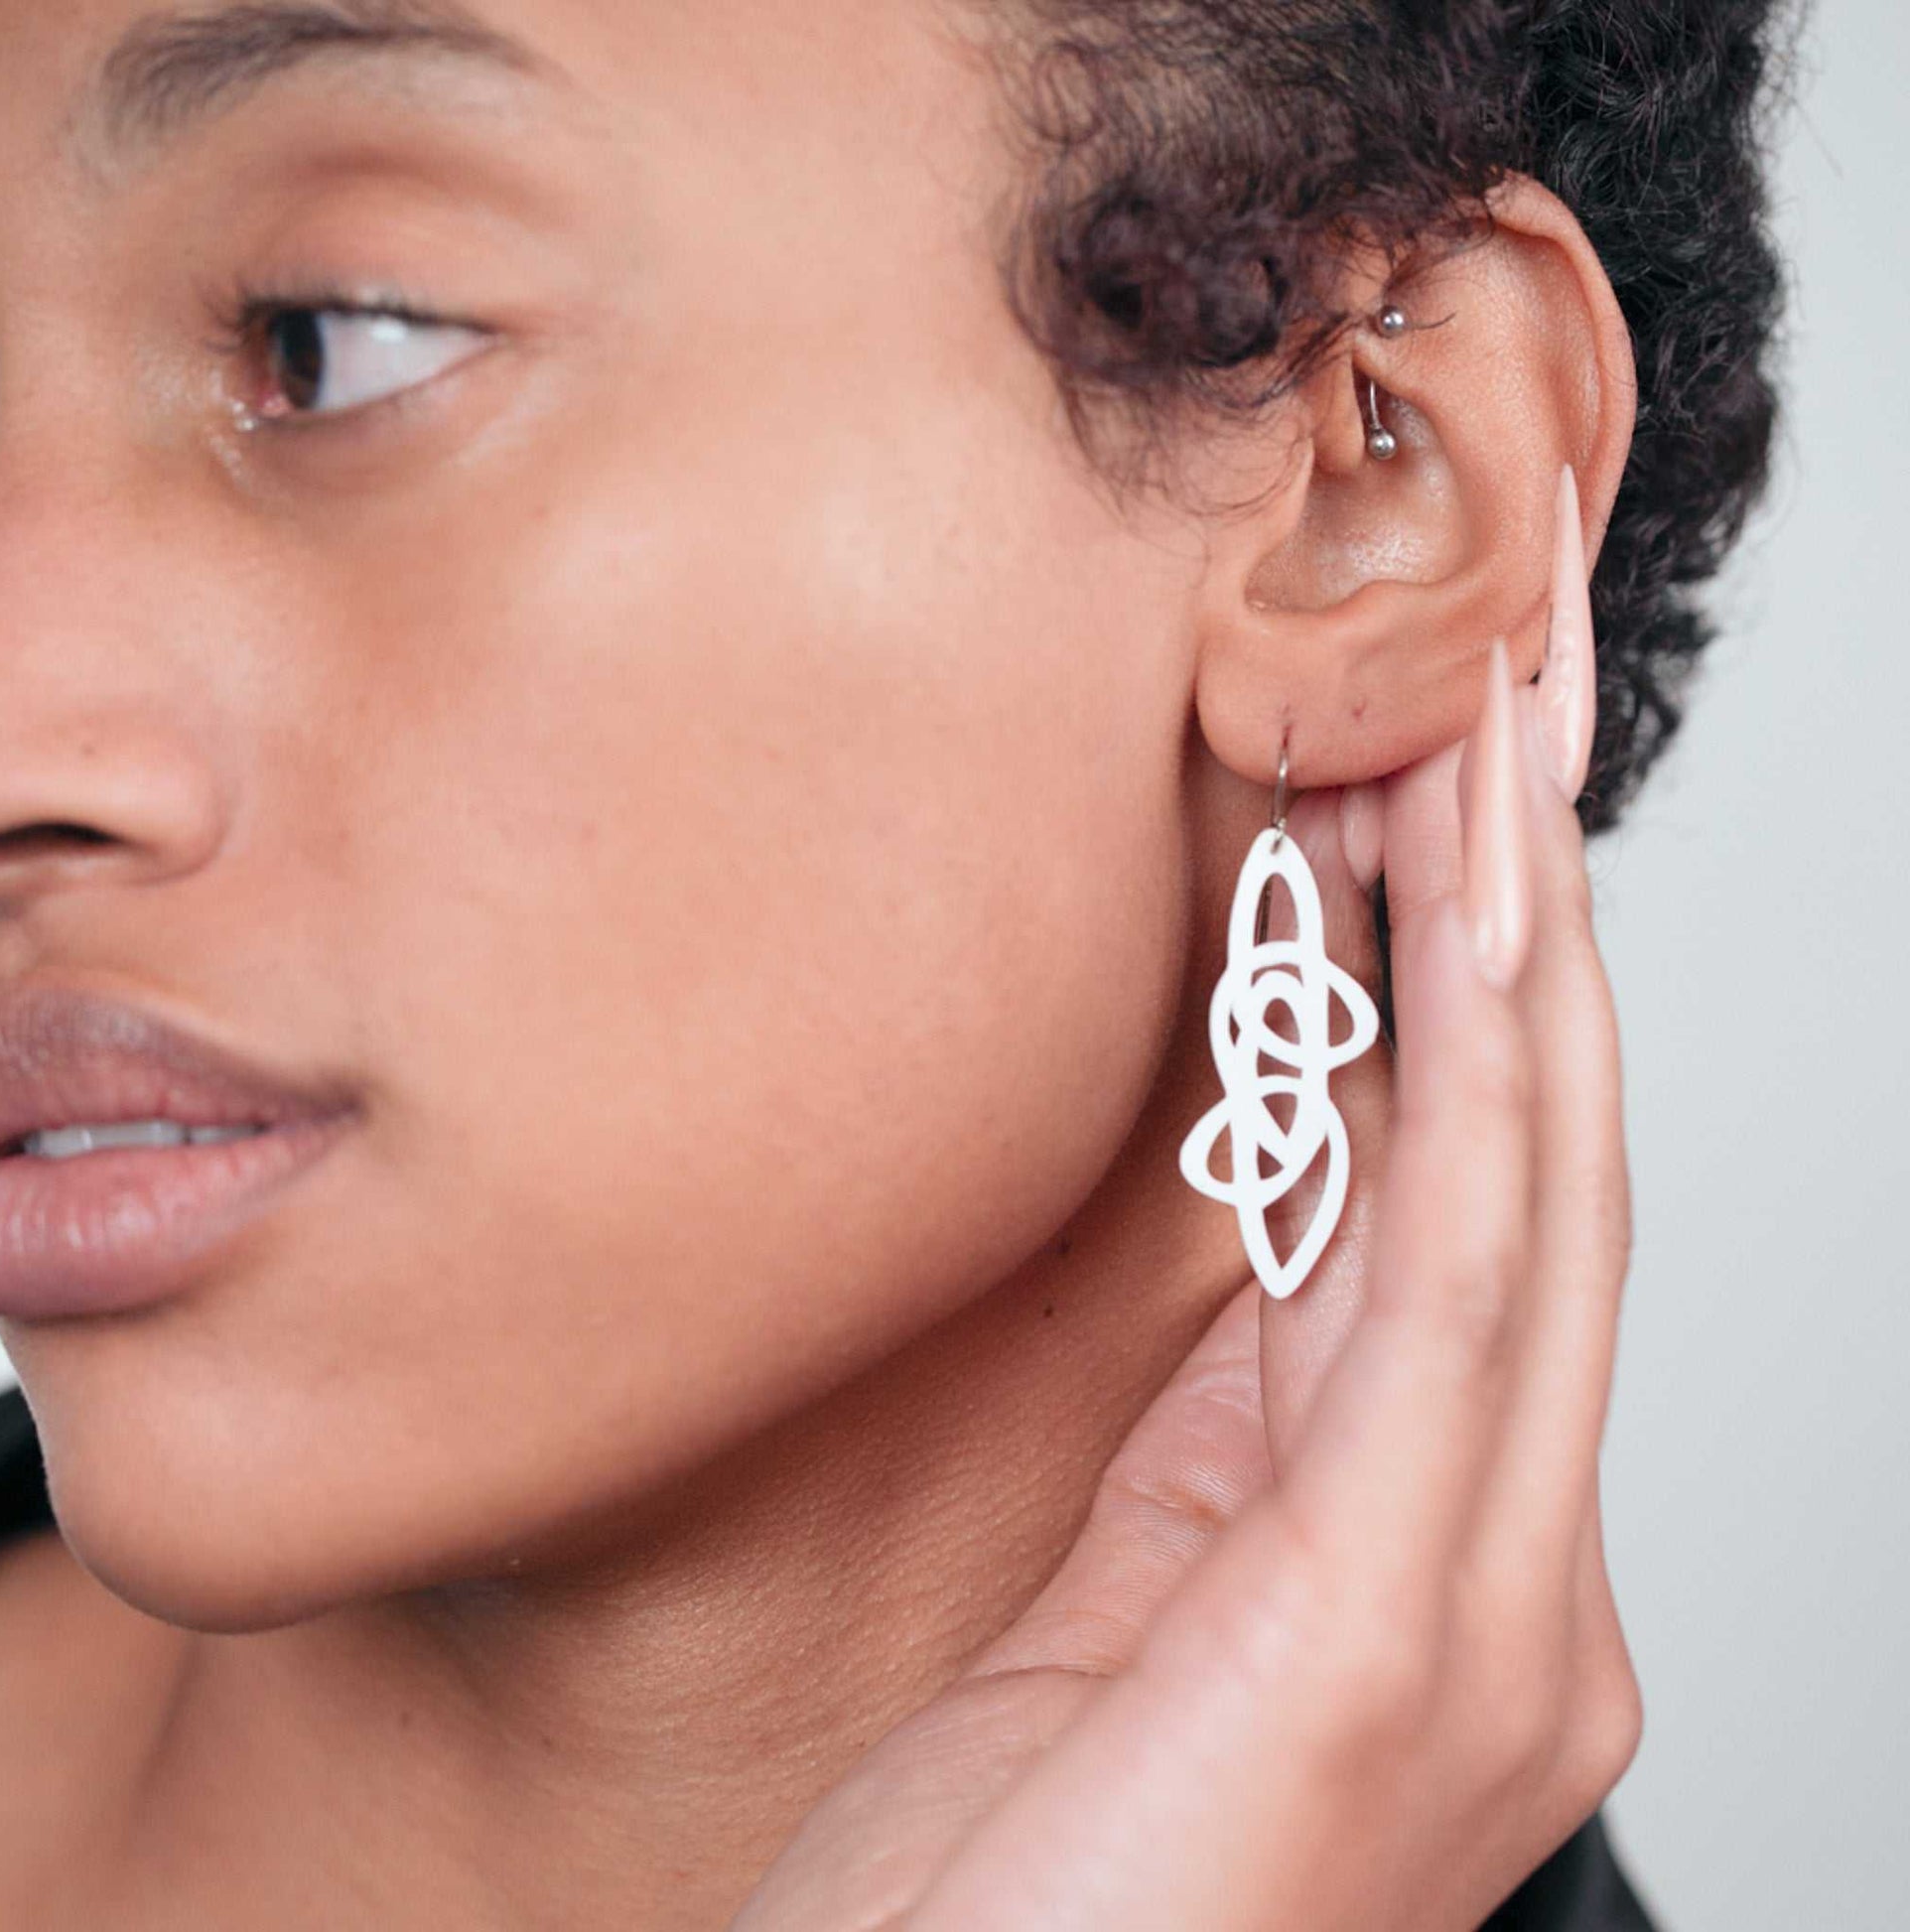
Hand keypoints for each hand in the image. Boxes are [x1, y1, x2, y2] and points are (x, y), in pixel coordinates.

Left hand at [734, 592, 1638, 1931]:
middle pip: (1535, 1161)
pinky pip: (1465, 1287)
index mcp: (1426, 1561)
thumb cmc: (1001, 1892)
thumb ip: (1230, 1426)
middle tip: (1502, 665)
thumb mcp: (1123, 1605)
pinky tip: (1476, 902)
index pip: (1467, 1207)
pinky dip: (1482, 1079)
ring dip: (1515, 930)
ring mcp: (1485, 1618)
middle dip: (1522, 899)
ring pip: (1532, 1182)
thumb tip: (1264, 1209)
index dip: (1465, 976)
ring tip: (1492, 708)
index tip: (1422, 773)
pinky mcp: (1405, 1637)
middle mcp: (1507, 1579)